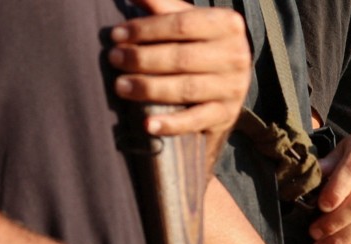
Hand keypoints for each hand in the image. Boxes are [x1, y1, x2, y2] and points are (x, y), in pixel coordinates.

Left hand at [109, 0, 251, 165]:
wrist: (228, 85)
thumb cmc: (200, 45)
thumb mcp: (188, 21)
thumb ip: (162, 6)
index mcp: (228, 24)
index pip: (182, 24)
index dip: (146, 29)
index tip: (116, 35)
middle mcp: (236, 56)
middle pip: (181, 57)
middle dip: (142, 59)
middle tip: (114, 59)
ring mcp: (233, 88)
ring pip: (186, 88)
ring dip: (149, 88)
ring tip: (120, 86)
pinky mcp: (226, 115)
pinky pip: (196, 120)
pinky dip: (171, 124)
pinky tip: (148, 125)